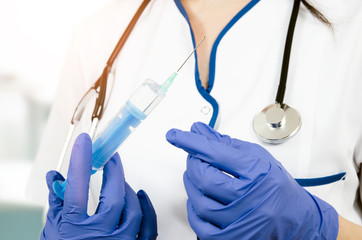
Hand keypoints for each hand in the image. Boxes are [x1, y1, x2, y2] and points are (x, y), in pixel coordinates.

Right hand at [41, 133, 156, 239]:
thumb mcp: (54, 230)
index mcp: (75, 229)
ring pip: (133, 208)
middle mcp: (100, 236)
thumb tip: (55, 177)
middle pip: (113, 195)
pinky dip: (147, 207)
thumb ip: (56, 203)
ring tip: (119, 180)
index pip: (78, 188)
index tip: (86, 142)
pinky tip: (141, 196)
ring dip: (127, 189)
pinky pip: (149, 224)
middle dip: (113, 171)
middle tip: (111, 157)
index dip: (82, 161)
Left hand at [166, 122, 337, 239]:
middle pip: (205, 177)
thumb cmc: (277, 187)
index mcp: (258, 174)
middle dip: (194, 163)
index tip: (175, 135)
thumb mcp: (256, 158)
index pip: (216, 152)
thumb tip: (199, 131)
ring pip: (199, 201)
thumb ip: (225, 144)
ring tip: (199, 175)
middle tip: (195, 156)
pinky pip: (199, 224)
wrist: (294, 219)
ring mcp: (240, 222)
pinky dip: (194, 208)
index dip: (192, 142)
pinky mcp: (231, 238)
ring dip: (191, 184)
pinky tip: (200, 198)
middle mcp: (251, 200)